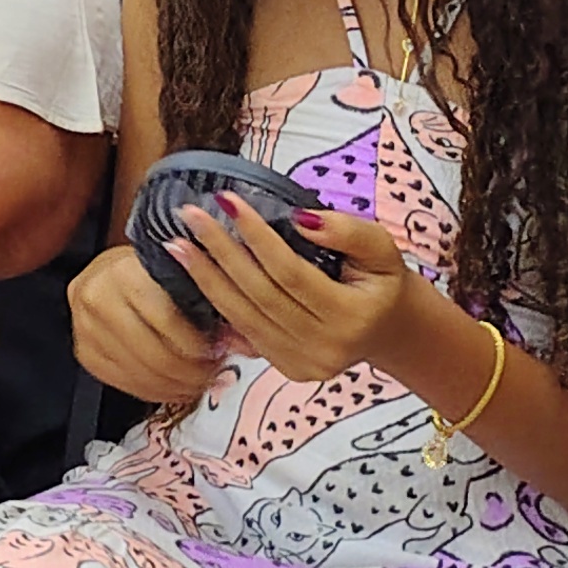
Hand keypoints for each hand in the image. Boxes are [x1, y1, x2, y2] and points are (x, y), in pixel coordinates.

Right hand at [65, 240, 222, 407]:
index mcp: (123, 272)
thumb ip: (211, 304)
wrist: (110, 270)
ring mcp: (85, 327)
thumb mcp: (181, 274)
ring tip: (199, 382)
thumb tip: (247, 345)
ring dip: (176, 386)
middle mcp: (96, 297)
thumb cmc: (152, 271)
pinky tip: (175, 387)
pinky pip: (124, 384)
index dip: (198, 344)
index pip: (167, 320)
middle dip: (191, 373)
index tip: (219, 351)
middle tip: (214, 375)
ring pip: (140, 374)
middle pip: (153, 354)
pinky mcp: (84, 352)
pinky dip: (155, 392)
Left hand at [172, 196, 413, 385]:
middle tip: (190, 216)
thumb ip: (349, 231)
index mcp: (350, 317)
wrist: (390, 330)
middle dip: (220, 253)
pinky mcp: (286, 368)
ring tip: (177, 244)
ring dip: (205, 278)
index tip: (227, 199)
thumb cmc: (382, 281)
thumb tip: (301, 219)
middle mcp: (324, 347)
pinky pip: (243, 332)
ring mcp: (302, 364)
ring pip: (244, 316)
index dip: (257, 236)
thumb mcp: (382, 248)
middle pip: (259, 295)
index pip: (290, 272)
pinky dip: (216, 302)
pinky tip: (193, 276)